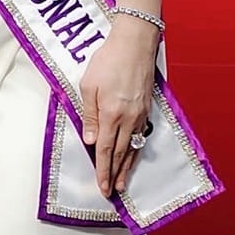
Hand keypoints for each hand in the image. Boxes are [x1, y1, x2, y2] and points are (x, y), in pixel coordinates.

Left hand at [80, 16, 158, 197]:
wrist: (135, 43)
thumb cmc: (108, 60)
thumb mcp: (88, 86)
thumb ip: (90, 115)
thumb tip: (91, 141)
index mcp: (111, 114)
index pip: (106, 150)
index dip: (103, 170)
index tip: (102, 187)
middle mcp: (128, 118)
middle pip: (121, 153)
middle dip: (115, 174)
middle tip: (111, 192)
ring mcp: (140, 113)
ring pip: (133, 146)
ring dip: (127, 167)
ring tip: (123, 182)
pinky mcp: (146, 107)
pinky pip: (141, 135)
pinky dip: (136, 150)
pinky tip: (133, 157)